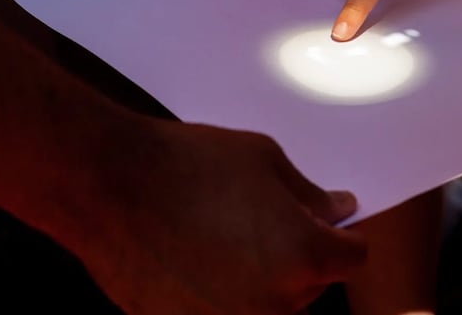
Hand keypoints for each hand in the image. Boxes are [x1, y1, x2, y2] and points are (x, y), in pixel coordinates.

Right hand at [74, 118, 365, 314]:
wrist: (110, 185)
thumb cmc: (186, 166)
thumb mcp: (265, 161)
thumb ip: (310, 194)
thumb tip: (337, 210)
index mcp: (302, 256)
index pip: (352, 258)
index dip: (343, 237)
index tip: (332, 228)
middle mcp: (274, 303)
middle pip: (312, 284)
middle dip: (301, 255)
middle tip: (268, 222)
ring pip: (272, 304)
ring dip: (265, 278)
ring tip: (229, 240)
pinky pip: (227, 312)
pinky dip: (225, 293)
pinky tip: (203, 260)